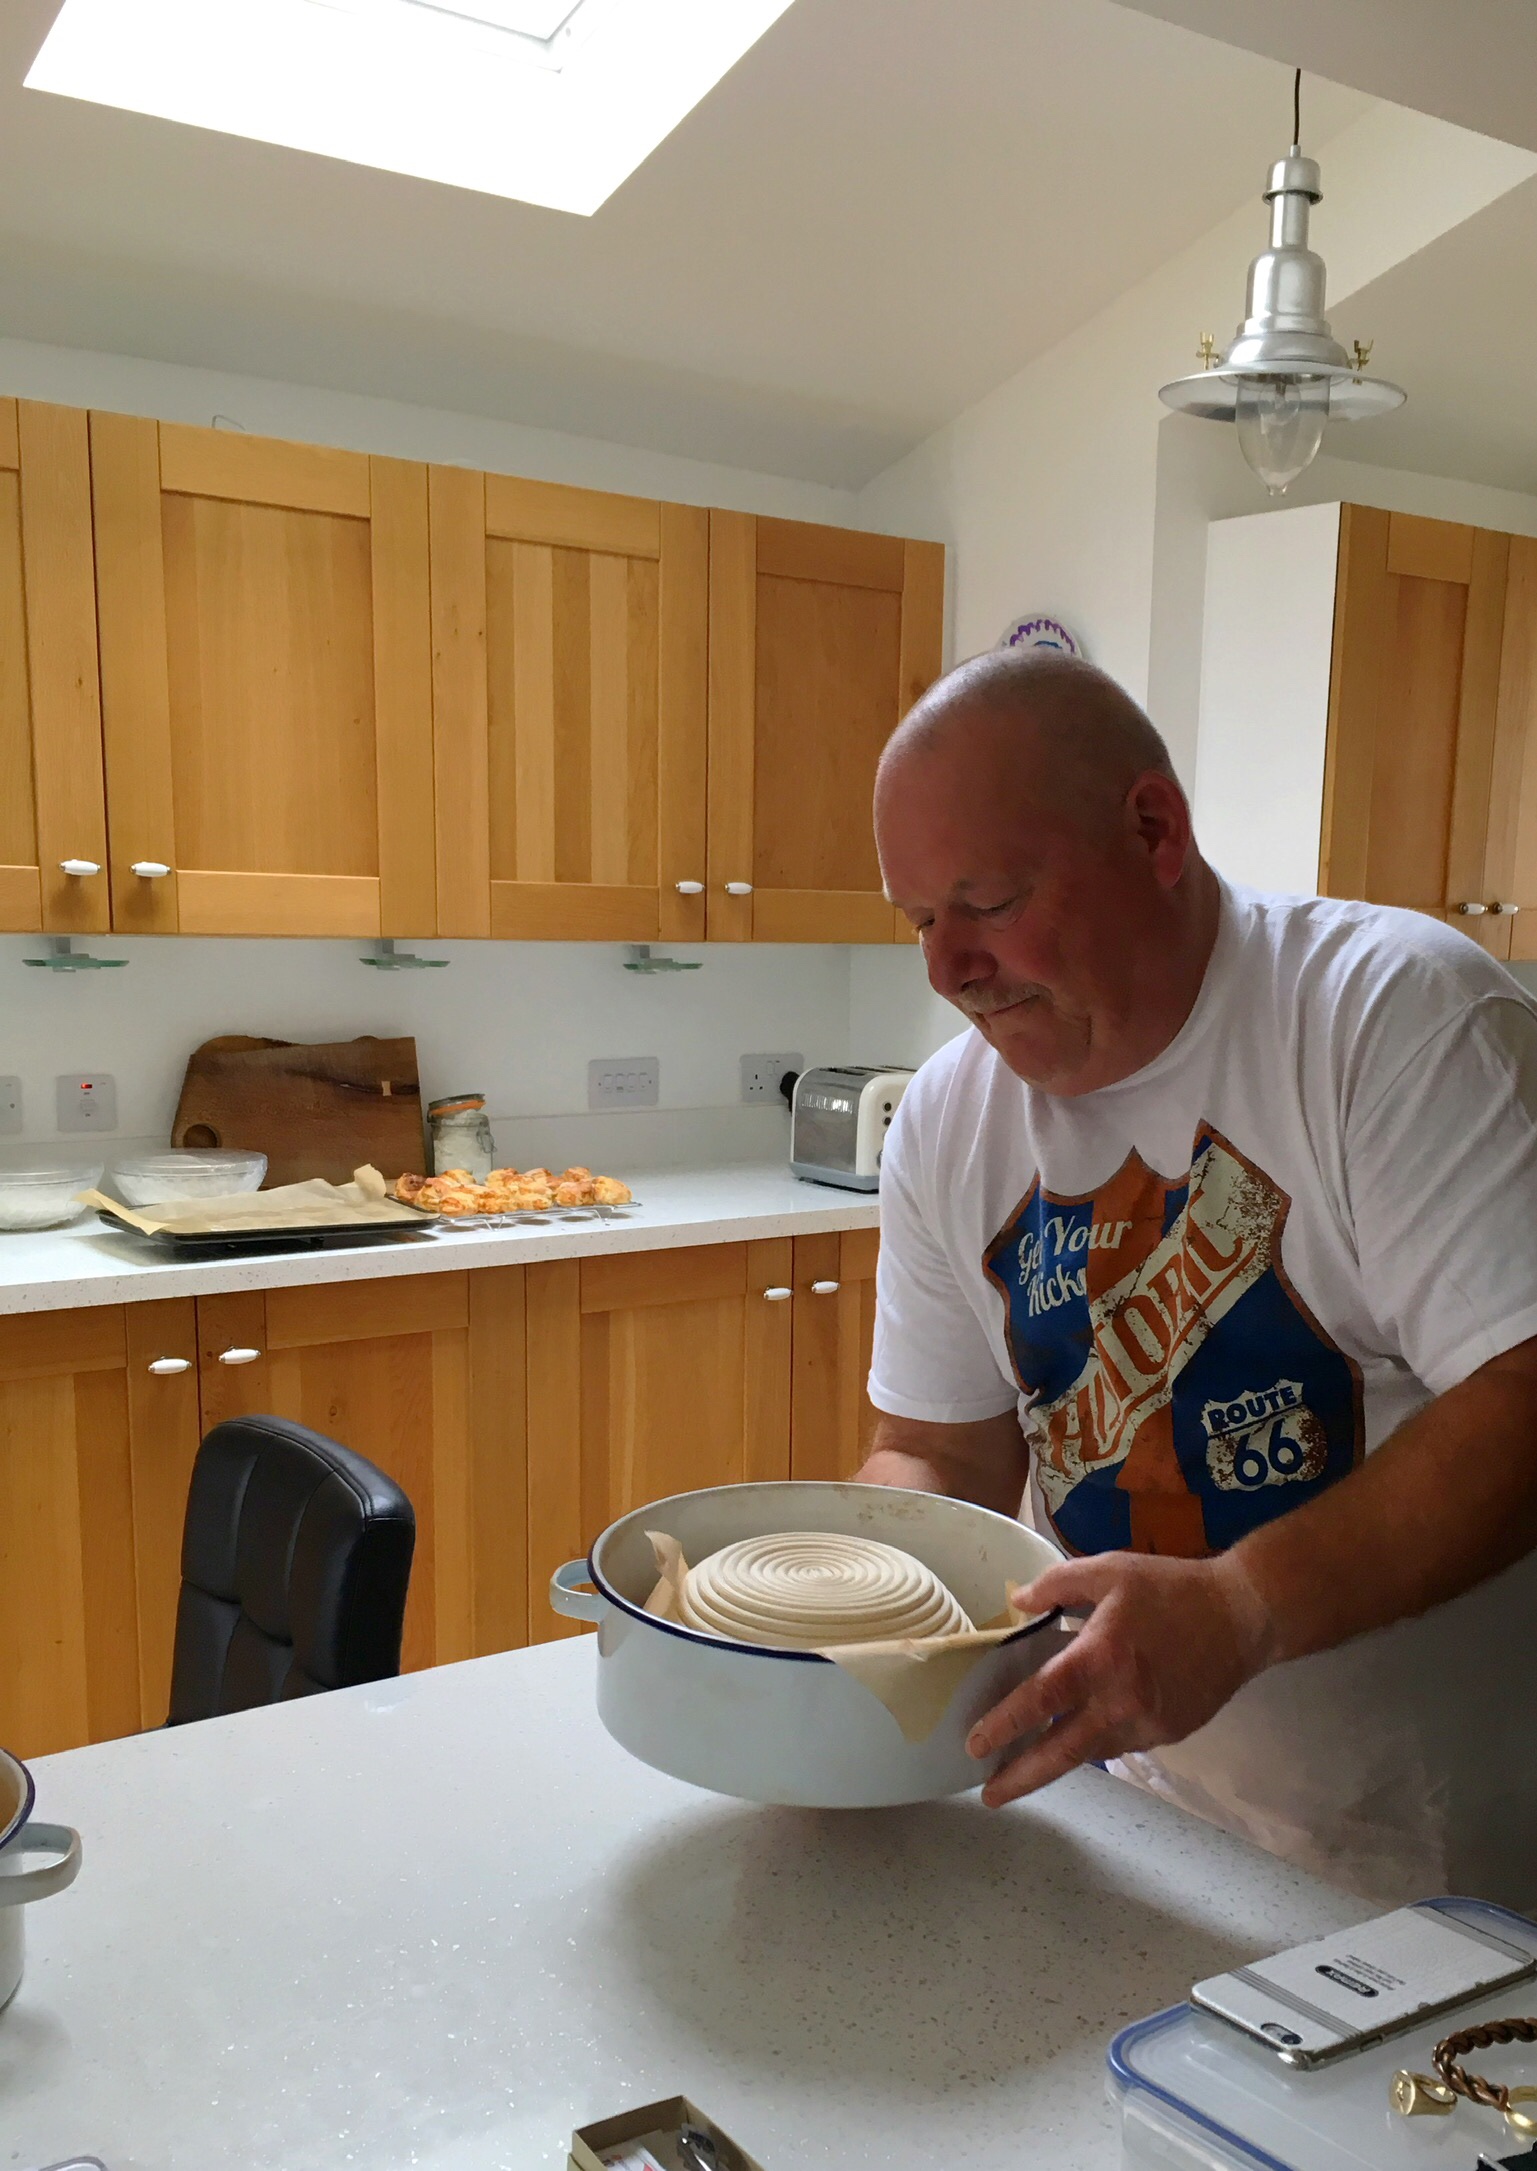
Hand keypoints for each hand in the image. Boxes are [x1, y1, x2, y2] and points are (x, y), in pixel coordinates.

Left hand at [969, 1550, 1273, 1806]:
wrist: (1244, 1616)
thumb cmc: (1171, 1588)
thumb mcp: (1108, 1570)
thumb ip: (1056, 1585)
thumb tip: (1015, 1601)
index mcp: (1102, 1656)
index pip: (1042, 1700)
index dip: (1005, 1724)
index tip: (975, 1743)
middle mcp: (1123, 1699)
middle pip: (1063, 1751)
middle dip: (1022, 1777)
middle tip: (988, 1795)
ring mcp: (1149, 1723)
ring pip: (1091, 1752)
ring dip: (1056, 1764)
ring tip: (1022, 1771)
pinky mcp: (1170, 1734)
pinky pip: (1121, 1743)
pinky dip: (1095, 1743)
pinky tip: (1079, 1736)